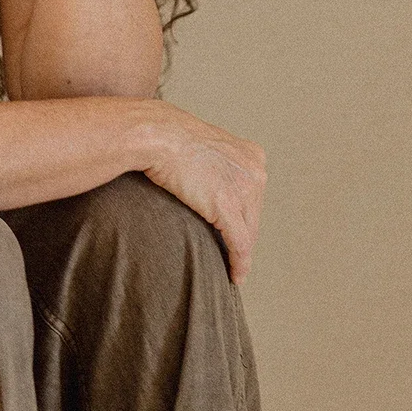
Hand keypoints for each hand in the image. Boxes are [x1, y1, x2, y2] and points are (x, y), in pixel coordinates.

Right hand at [141, 101, 266, 284]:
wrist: (156, 134)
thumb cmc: (170, 137)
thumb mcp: (206, 145)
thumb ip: (218, 163)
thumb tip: (212, 180)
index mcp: (252, 155)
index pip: (253, 196)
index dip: (243, 216)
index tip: (234, 231)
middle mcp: (255, 171)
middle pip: (253, 215)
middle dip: (242, 234)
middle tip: (229, 253)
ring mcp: (243, 190)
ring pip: (248, 233)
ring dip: (240, 253)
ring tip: (232, 268)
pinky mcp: (227, 208)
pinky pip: (240, 245)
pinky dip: (239, 264)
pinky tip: (235, 276)